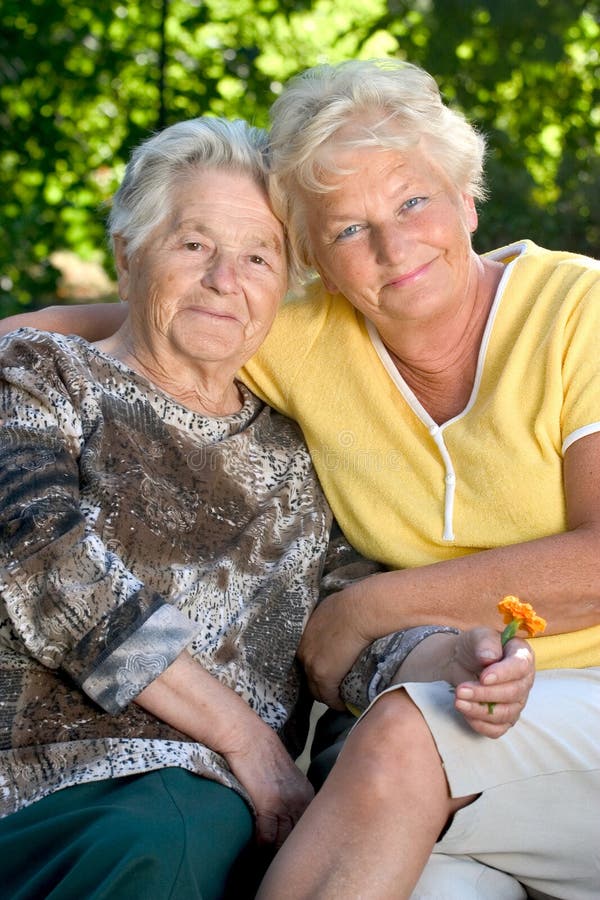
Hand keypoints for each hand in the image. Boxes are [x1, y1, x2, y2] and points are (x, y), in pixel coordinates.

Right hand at [135, 651, 313, 845]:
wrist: (245, 736)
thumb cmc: (262, 752)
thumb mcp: (286, 774)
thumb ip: (292, 795)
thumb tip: (288, 817)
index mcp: (307, 792)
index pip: (311, 828)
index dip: (301, 842)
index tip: (293, 854)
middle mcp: (300, 799)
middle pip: (300, 837)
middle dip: (290, 852)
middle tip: (281, 864)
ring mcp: (285, 803)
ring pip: (284, 841)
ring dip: (275, 853)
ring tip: (266, 864)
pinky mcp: (267, 805)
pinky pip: (267, 837)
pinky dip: (261, 846)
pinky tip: (255, 849)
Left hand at [298, 583, 371, 708]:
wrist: (360, 611)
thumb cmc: (352, 605)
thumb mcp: (331, 610)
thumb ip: (328, 621)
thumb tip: (338, 622)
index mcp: (304, 636)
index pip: (307, 659)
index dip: (317, 667)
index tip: (329, 671)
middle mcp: (303, 652)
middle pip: (308, 677)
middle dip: (319, 685)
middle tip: (333, 690)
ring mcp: (311, 665)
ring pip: (317, 690)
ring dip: (328, 696)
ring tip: (340, 700)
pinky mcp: (324, 676)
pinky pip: (329, 697)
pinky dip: (337, 703)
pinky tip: (344, 706)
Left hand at [447, 627, 534, 737]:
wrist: (459, 661)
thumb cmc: (473, 646)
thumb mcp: (477, 636)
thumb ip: (485, 642)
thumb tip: (490, 658)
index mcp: (522, 656)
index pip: (521, 667)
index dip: (504, 674)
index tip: (483, 677)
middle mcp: (524, 681)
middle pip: (513, 694)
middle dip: (485, 694)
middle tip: (461, 690)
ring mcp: (516, 702)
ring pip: (505, 714)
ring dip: (479, 710)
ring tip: (458, 701)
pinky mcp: (505, 718)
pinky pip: (497, 729)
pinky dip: (480, 724)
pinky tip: (465, 712)